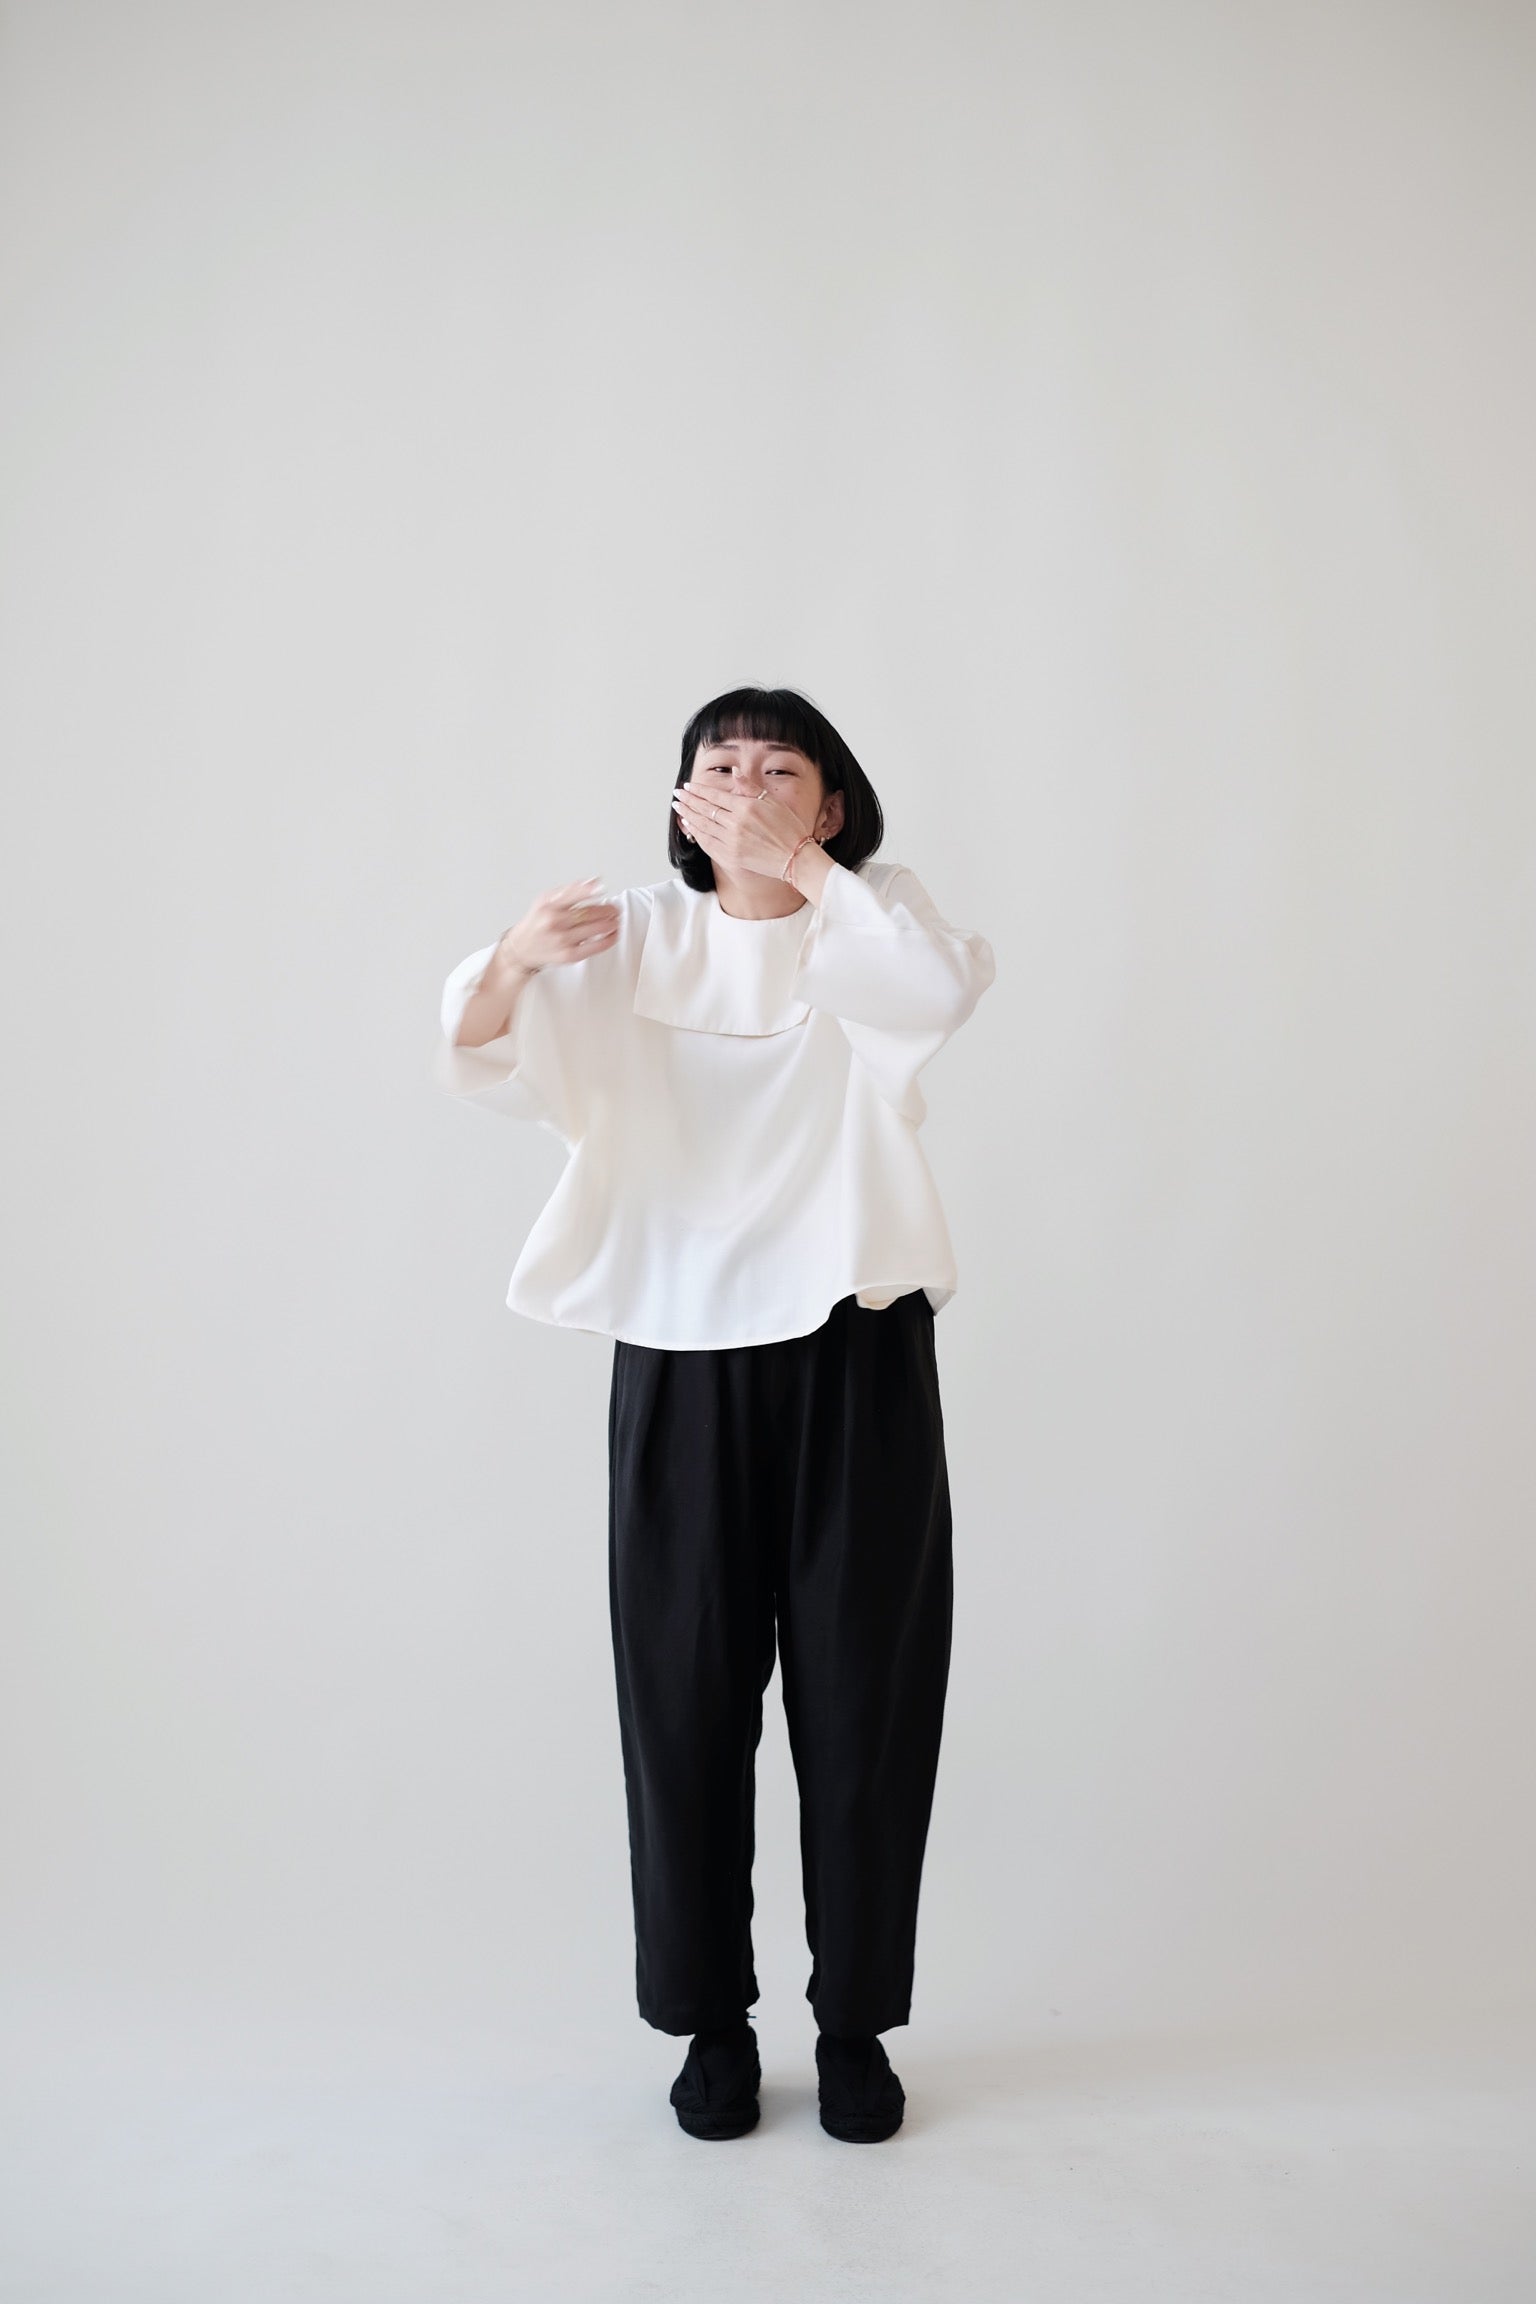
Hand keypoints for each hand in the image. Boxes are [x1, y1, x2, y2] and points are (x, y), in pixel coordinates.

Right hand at [495, 878, 618, 974]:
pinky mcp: (569, 955)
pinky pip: (596, 946)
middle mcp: (554, 922)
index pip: (572, 894)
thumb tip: (595, 881)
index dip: (590, 890)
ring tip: (616, 920)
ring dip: (612, 923)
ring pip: (596, 928)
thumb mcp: (545, 900)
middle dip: (608, 910)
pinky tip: (613, 934)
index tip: (602, 888)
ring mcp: (562, 939)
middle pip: (590, 913)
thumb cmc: (537, 922)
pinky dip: (609, 939)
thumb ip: (570, 890)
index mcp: (549, 905)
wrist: (522, 948)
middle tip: (615, 909)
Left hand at [670, 782, 817, 880]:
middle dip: (688, 801)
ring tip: (678, 808)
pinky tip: (690, 826)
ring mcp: (731, 842)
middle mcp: (735, 824)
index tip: (688, 786)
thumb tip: (734, 771)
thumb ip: (750, 787)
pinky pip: (707, 843)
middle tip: (677, 794)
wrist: (795, 858)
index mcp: (746, 807)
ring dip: (688, 815)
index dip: (699, 790)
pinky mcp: (730, 857)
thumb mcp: (773, 801)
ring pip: (703, 826)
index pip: (715, 796)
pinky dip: (696, 833)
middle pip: (705, 809)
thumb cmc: (789, 828)